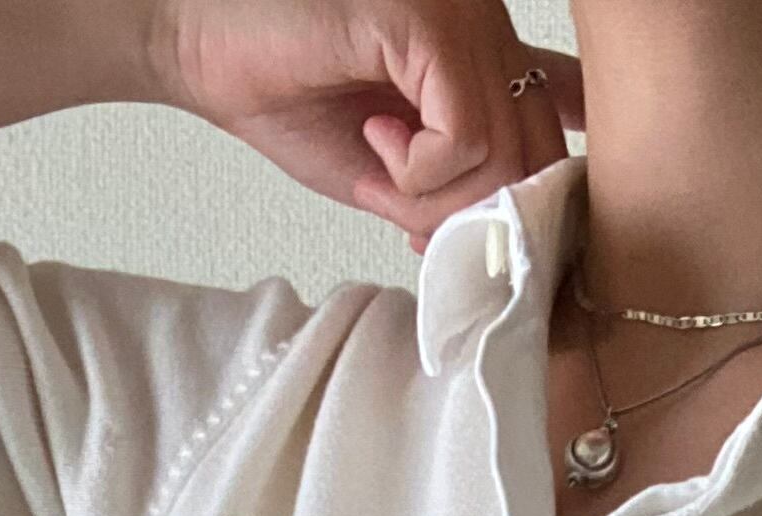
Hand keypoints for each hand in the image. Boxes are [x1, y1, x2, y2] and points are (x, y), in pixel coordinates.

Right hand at [147, 0, 584, 246]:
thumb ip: (465, 190)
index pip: (561, 134)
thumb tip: (515, 246)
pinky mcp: (428, 18)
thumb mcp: (400, 169)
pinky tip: (375, 139)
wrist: (200, 48)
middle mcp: (487, 16)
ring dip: (440, 197)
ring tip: (384, 166)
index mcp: (487, 44)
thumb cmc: (289, 99)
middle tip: (412, 216)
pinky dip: (419, 171)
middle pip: (542, 156)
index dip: (523, 206)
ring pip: (508, 154)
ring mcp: (463, 9)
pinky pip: (464, 135)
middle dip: (476, 216)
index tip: (464, 234)